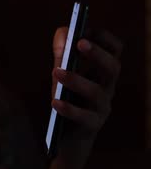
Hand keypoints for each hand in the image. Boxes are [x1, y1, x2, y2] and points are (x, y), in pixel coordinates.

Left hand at [50, 27, 121, 165]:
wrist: (66, 140)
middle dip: (97, 54)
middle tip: (79, 43)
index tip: (88, 28)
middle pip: (113, 68)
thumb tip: (63, 32)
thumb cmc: (66, 100)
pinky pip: (83, 117)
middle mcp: (107, 89)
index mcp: (102, 73)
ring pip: (97, 92)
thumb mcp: (62, 75)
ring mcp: (102, 108)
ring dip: (76, 79)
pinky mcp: (92, 126)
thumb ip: (62, 53)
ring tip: (55, 72)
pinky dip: (69, 108)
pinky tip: (54, 101)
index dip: (105, 38)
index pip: (115, 51)